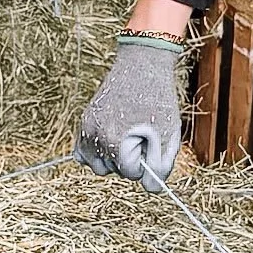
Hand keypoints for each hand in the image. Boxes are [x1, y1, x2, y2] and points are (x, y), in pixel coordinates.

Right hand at [77, 32, 184, 190]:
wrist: (141, 65)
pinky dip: (95, 153)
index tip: (152, 141)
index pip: (131, 173)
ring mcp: (87, 128)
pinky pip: (82, 153)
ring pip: (98, 165)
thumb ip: (162, 166)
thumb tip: (151, 187)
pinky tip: (111, 142)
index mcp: (115, 142)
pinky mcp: (84, 121)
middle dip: (130, 158)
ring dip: (114, 158)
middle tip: (142, 134)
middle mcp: (95, 137)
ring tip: (128, 136)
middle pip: (114, 170)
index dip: (146, 161)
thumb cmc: (158, 99)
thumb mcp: (169, 134)